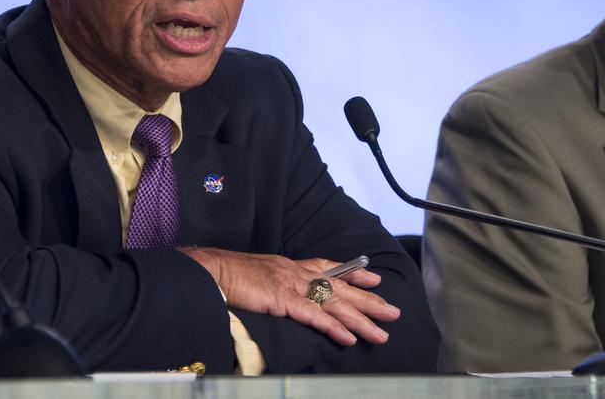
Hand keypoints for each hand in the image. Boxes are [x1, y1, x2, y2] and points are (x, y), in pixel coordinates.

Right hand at [180, 247, 399, 345]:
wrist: (211, 271)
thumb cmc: (231, 276)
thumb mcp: (261, 275)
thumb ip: (278, 284)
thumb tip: (286, 297)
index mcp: (291, 266)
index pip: (330, 267)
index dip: (354, 272)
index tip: (374, 277)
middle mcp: (297, 273)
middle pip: (341, 287)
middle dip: (370, 301)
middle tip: (393, 312)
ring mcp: (292, 285)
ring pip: (335, 304)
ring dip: (361, 319)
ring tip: (381, 333)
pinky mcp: (283, 300)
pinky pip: (314, 315)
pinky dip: (333, 327)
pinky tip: (348, 337)